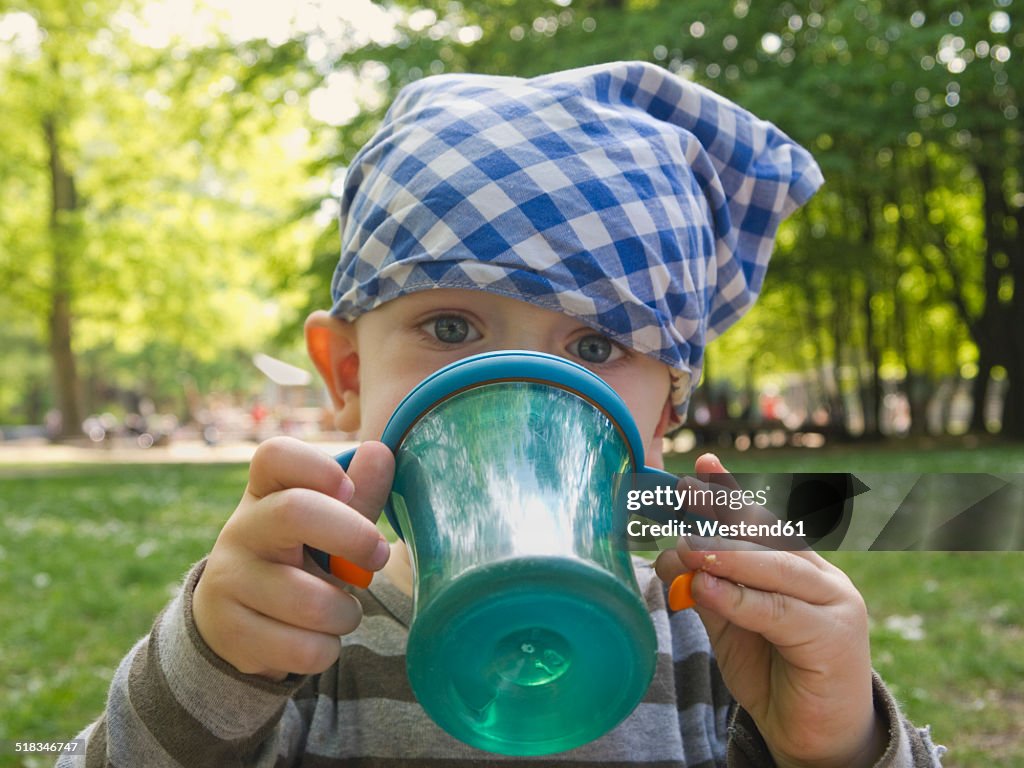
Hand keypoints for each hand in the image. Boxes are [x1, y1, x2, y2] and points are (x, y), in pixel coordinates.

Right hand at [193, 437, 393, 680]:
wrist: (237, 624)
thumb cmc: (297, 560)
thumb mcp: (324, 526)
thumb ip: (357, 494)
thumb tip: (380, 453)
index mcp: (264, 493)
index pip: (275, 456)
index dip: (317, 467)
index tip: (347, 489)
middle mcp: (239, 529)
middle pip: (294, 512)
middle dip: (352, 535)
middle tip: (378, 555)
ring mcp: (228, 580)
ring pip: (311, 600)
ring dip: (346, 613)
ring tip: (341, 612)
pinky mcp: (229, 632)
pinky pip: (303, 648)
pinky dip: (326, 649)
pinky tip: (315, 640)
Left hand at [655, 454, 885, 767]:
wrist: (816, 736)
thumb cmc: (774, 673)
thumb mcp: (731, 625)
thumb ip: (709, 589)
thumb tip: (670, 554)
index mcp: (800, 567)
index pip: (763, 521)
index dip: (733, 492)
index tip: (701, 465)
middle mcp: (822, 577)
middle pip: (773, 535)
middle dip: (726, 511)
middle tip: (686, 494)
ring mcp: (835, 604)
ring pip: (777, 569)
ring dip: (730, 554)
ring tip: (690, 544)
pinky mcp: (834, 638)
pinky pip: (779, 612)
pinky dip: (740, 599)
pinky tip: (708, 588)